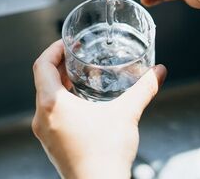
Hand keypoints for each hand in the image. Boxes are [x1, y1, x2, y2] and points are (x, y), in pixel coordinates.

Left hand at [32, 40, 167, 178]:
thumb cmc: (105, 155)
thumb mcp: (127, 114)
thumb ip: (144, 89)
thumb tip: (158, 72)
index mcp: (53, 104)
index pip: (42, 65)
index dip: (53, 49)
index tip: (67, 44)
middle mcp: (42, 117)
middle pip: (43, 81)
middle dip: (60, 65)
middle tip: (78, 57)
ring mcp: (45, 133)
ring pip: (46, 99)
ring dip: (60, 85)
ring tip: (81, 77)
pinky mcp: (52, 144)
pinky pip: (50, 115)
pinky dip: (62, 103)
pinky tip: (83, 104)